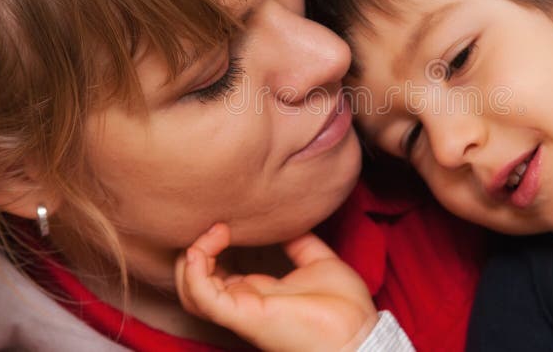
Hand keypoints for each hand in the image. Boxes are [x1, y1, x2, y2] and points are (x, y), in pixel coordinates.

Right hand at [175, 223, 377, 351]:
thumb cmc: (344, 307)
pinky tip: (202, 248)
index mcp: (258, 291)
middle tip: (217, 224)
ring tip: (214, 232)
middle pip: (196, 282)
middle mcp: (244, 302)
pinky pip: (204, 298)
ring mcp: (242, 310)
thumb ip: (300, 243)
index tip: (226, 222)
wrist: (359, 331)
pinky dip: (194, 272)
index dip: (212, 245)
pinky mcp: (245, 315)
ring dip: (192, 257)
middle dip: (196, 249)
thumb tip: (289, 221)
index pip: (216, 272)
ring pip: (192, 292)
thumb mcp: (319, 262)